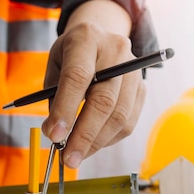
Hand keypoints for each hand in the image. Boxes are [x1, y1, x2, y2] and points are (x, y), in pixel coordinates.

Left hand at [42, 0, 145, 168]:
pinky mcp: (142, 89)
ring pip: (119, 116)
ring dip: (96, 143)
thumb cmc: (72, 54)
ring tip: (76, 155)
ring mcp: (133, 71)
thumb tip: (55, 134)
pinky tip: (92, 144)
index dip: (65, 109)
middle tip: (67, 157)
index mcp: (87, 39)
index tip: (53, 136)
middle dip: (83, 135)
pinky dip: (108, 139)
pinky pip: (128, 122)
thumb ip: (52, 96)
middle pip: (103, 101)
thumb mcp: (55, 65)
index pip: (77, 77)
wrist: (101, 36)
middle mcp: (115, 52)